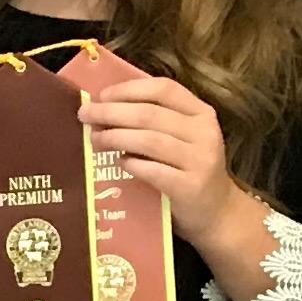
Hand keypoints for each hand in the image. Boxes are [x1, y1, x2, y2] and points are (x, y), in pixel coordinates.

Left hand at [78, 68, 257, 256]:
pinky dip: (131, 164)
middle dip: (111, 112)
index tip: (102, 95)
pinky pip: (153, 171)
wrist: (216, 211)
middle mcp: (204, 132)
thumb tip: (105, 106)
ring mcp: (199, 160)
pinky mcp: (190, 187)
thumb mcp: (182, 137)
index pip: (163, 88)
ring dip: (116, 137)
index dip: (129, 89)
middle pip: (149, 114)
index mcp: (201, 113)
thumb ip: (155, 120)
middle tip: (85, 115)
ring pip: (149, 140)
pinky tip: (119, 162)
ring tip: (95, 139)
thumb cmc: (189, 169)